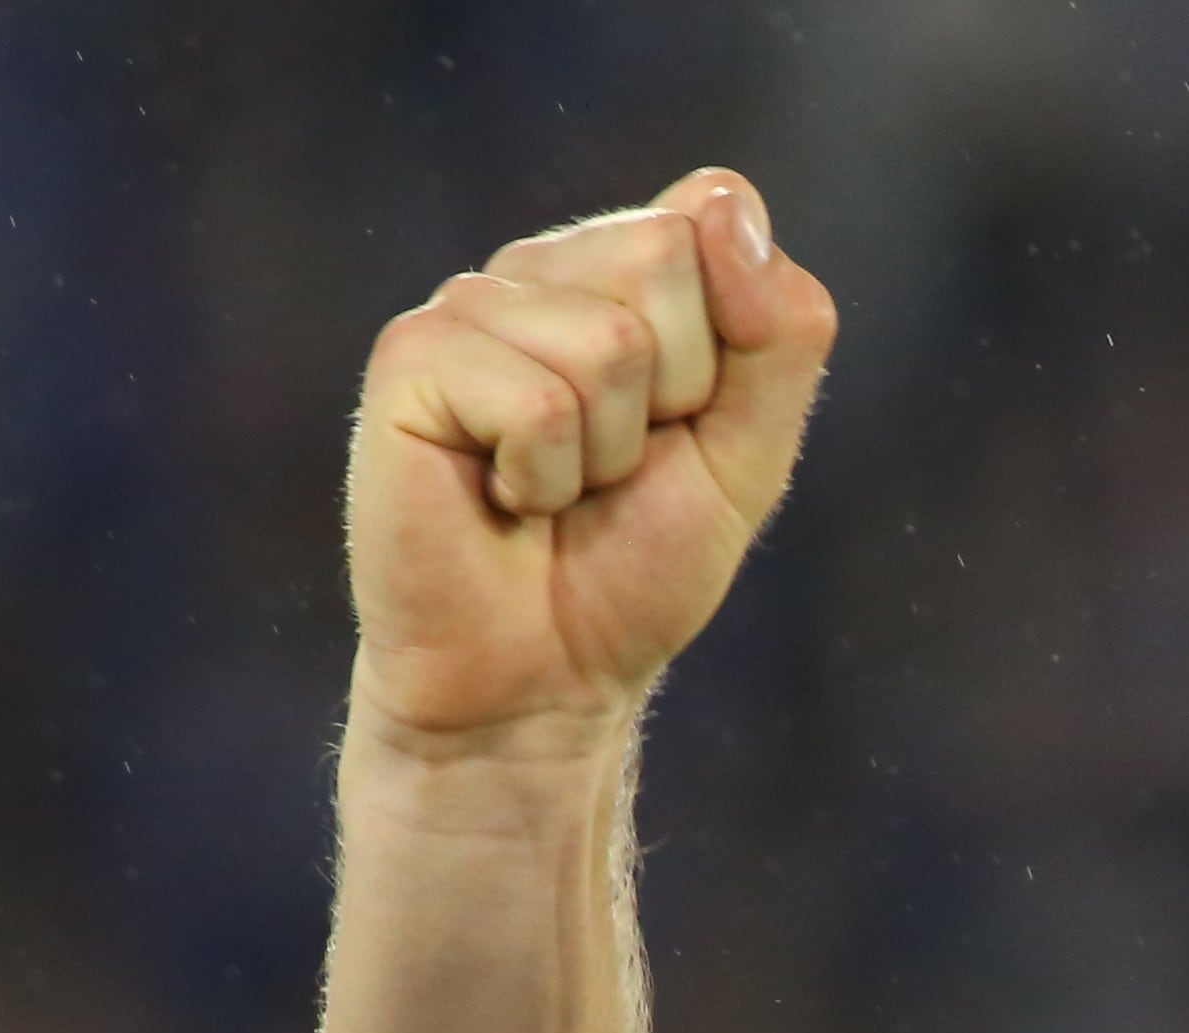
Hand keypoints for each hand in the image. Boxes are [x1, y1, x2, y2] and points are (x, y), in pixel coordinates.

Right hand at [345, 170, 837, 755]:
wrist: (545, 679)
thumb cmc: (636, 568)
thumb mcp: (750, 454)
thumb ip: (778, 331)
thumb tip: (717, 197)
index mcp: (620, 269)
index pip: (715, 217)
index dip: (730, 349)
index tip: (682, 426)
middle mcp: (538, 269)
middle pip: (665, 261)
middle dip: (675, 397)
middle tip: (614, 471)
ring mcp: (467, 306)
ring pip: (609, 340)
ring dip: (606, 453)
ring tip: (556, 492)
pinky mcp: (409, 359)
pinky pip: (538, 401)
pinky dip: (544, 477)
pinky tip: (501, 498)